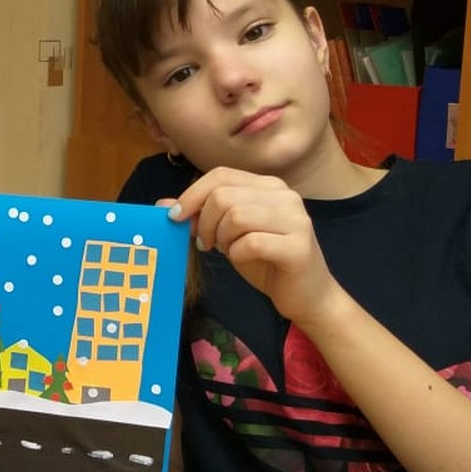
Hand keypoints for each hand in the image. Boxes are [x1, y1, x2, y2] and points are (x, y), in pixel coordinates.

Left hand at [168, 166, 341, 325]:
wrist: (307, 296)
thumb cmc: (266, 262)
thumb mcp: (228, 235)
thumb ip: (201, 217)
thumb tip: (163, 205)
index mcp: (269, 186)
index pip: (220, 175)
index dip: (192, 195)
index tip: (177, 217)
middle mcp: (285, 195)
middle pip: (223, 195)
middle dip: (204, 221)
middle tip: (207, 242)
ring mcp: (296, 219)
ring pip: (236, 215)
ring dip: (221, 237)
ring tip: (226, 250)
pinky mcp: (299, 246)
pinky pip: (251, 242)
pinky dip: (237, 253)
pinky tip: (242, 259)